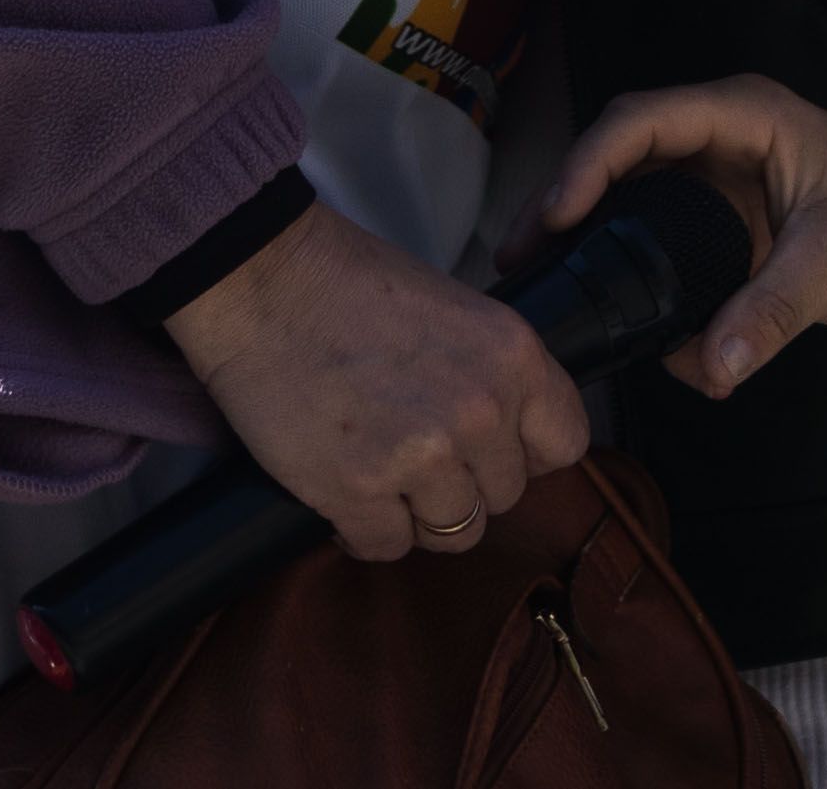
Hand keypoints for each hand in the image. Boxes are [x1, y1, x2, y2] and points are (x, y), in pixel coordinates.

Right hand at [164, 201, 586, 556]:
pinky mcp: (358, 490)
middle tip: (416, 452)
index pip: (566, 443)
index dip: (526, 453)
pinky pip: (386, 546)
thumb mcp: (455, 309)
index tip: (492, 448)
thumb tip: (506, 439)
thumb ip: (492, 375)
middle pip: (504, 496)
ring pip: (452, 530)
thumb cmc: (349, 282)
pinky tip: (343, 489)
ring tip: (379, 470)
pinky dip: (363, 529)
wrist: (261, 279)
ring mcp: (420, 456)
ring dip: (416, 512)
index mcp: (513, 357)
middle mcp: (479, 411)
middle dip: (463, 482)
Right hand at [533, 75, 826, 397]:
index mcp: (742, 117)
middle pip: (617, 159)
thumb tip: (709, 368)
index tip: (555, 216)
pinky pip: (662, 254)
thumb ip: (774, 309)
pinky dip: (639, 286)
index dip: (590, 162)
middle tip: (521, 259)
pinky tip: (622, 326)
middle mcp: (716, 144)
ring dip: (591, 245)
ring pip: (630, 206)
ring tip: (550, 290)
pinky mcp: (720, 235)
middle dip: (565, 204)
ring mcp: (714, 189)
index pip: (643, 121)